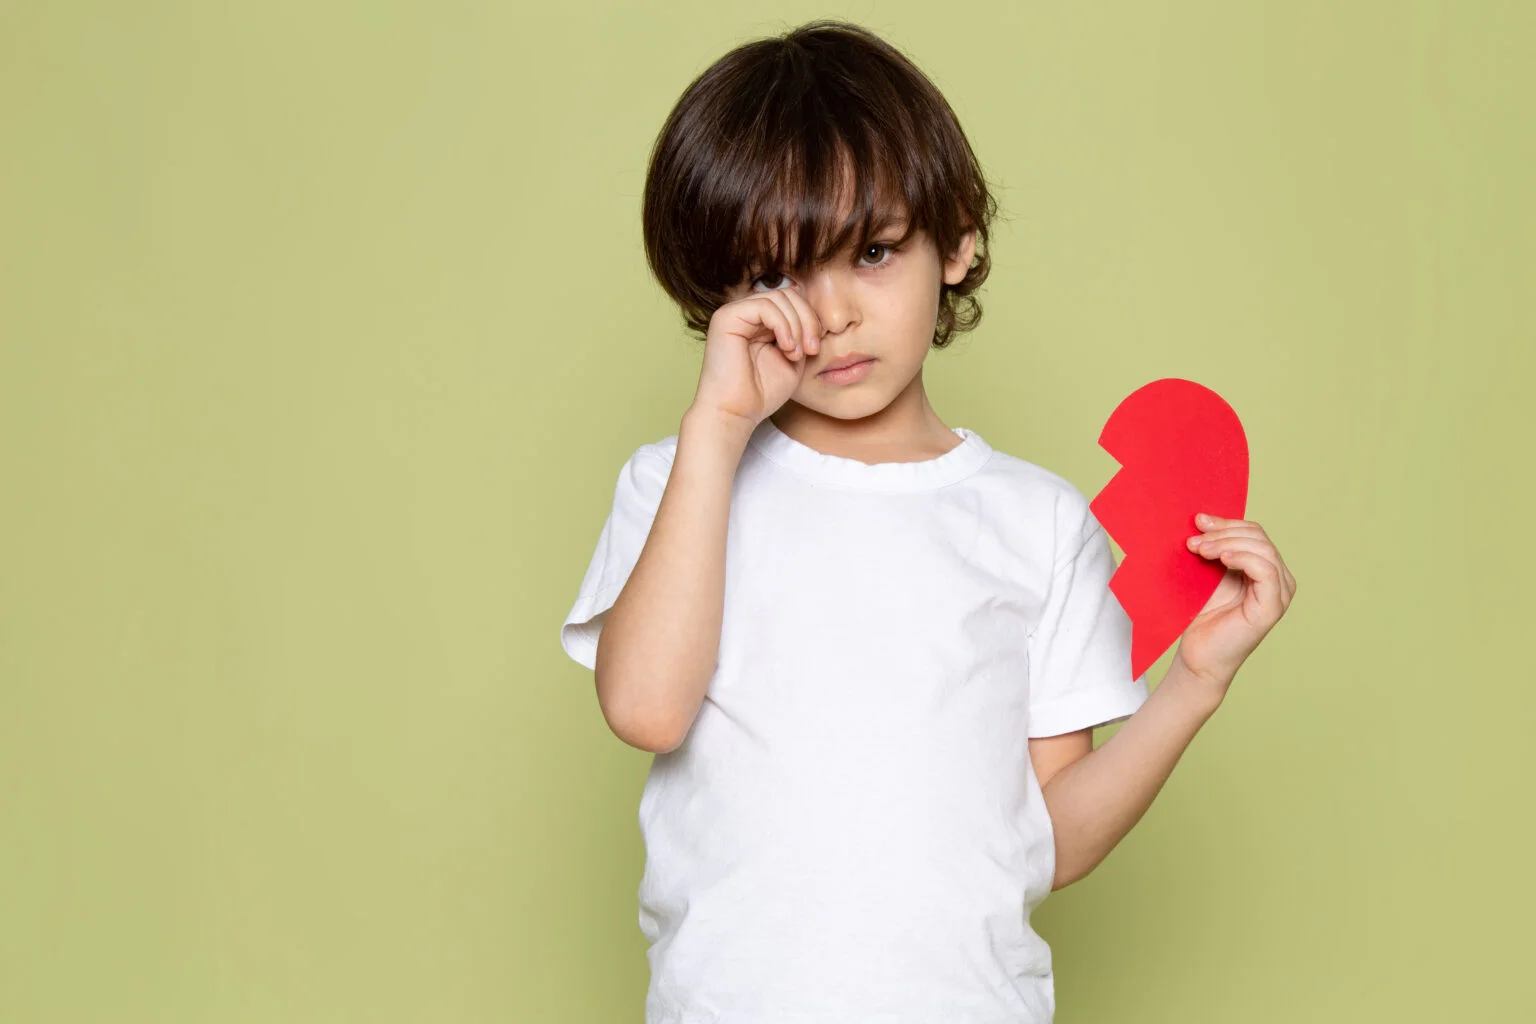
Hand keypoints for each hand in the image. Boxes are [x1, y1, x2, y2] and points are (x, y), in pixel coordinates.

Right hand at [691, 287, 823, 427]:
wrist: (734, 413)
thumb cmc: (761, 393)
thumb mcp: (793, 359)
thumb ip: (801, 334)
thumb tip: (816, 313)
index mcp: (759, 322)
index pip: (792, 302)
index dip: (810, 320)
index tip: (815, 350)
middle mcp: (745, 313)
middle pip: (788, 294)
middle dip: (807, 320)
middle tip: (811, 350)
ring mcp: (734, 313)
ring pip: (778, 296)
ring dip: (796, 325)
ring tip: (795, 354)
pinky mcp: (726, 317)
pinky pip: (765, 306)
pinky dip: (783, 325)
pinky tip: (785, 348)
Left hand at [1172, 513, 1296, 694]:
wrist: (1197, 656)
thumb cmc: (1200, 617)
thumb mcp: (1207, 573)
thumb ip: (1213, 548)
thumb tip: (1202, 518)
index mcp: (1265, 568)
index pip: (1253, 532)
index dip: (1226, 523)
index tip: (1197, 521)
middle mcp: (1279, 579)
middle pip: (1258, 537)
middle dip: (1224, 533)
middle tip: (1193, 540)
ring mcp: (1279, 594)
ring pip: (1262, 549)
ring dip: (1227, 544)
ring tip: (1200, 550)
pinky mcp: (1273, 608)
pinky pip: (1266, 570)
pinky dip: (1243, 558)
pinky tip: (1221, 559)